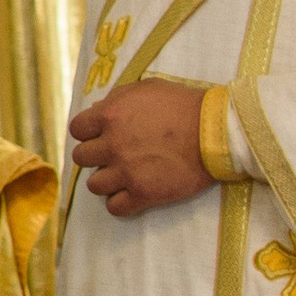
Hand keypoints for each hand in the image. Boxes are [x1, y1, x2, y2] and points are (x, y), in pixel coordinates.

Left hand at [71, 79, 210, 219]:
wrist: (218, 130)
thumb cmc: (185, 105)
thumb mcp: (147, 89)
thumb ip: (117, 98)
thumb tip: (96, 111)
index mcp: (110, 116)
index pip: (77, 130)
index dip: (88, 133)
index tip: (102, 136)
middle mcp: (113, 144)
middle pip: (82, 158)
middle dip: (97, 157)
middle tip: (116, 156)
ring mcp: (127, 171)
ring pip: (94, 185)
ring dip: (107, 181)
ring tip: (125, 175)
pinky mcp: (144, 193)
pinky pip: (114, 207)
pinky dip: (121, 202)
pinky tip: (133, 193)